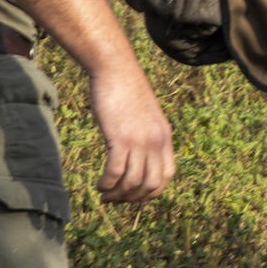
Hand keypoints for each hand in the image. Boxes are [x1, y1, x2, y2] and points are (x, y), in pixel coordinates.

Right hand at [89, 61, 175, 203]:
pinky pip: (115, 172)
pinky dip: (107, 184)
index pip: (167, 175)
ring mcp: (139, 140)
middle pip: (150, 184)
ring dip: (117, 195)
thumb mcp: (145, 116)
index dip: (152, 192)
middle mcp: (156, 141)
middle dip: (133, 198)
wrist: (115, 68)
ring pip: (132, 182)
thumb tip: (138, 159)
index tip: (137, 198)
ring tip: (105, 195)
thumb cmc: (126, 90)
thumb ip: (147, 136)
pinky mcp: (120, 137)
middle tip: (116, 199)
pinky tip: (99, 186)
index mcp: (165, 135)